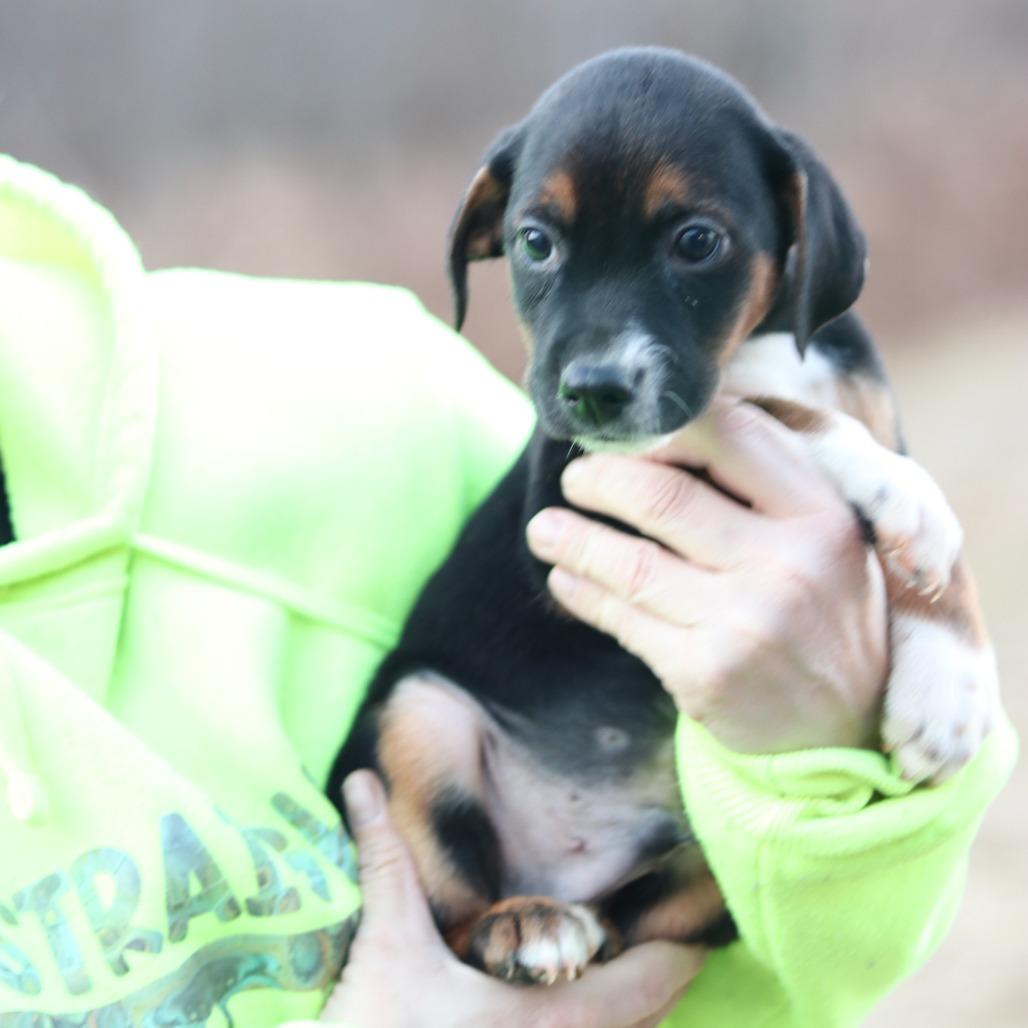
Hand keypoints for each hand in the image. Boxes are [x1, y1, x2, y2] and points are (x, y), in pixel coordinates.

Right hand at [286, 771, 704, 1027]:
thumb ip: (384, 856)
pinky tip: (586, 1011)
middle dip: (664, 980)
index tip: (698, 931)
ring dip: (638, 1012)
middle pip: (648, 1019)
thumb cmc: (377, 1025)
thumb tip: (360, 779)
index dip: (678, 954)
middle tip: (673, 942)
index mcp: (549, 1013)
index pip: (644, 983)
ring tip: (633, 973)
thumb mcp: (386, 939)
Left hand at [526, 400, 887, 752]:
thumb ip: (762, 482)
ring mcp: (745, 622)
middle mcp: (787, 563)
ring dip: (571, 538)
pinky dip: (582, 592)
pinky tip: (563, 578)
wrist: (847, 724)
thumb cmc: (821, 611)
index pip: (726, 436)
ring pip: (630, 563)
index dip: (657, 429)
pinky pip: (622, 619)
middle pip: (661, 498)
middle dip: (598, 480)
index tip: (622, 435)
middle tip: (573, 478)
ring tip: (542, 529)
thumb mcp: (823, 536)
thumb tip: (661, 432)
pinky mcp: (705, 673)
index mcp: (819, 513)